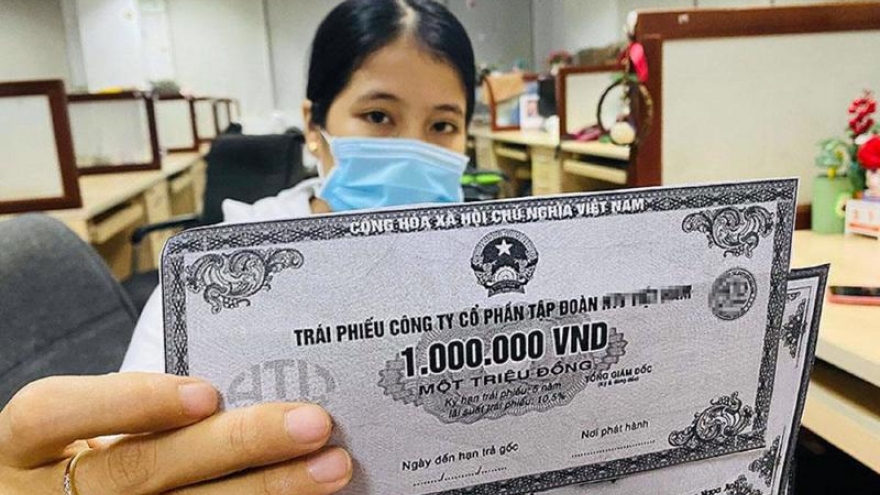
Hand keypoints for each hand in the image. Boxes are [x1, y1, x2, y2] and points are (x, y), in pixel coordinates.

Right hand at [0, 373, 351, 493]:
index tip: (208, 393)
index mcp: (25, 445)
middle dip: (236, 446)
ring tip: (332, 467)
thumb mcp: (90, 425)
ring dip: (266, 492)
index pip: (55, 414)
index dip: (131, 401)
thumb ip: (146, 410)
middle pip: (140, 471)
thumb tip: (255, 389)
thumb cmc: (87, 450)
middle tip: (313, 423)